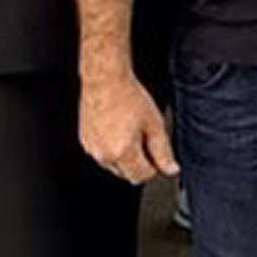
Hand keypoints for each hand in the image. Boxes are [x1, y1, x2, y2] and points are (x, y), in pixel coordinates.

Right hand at [80, 69, 179, 186]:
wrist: (105, 80)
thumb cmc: (129, 97)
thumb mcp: (154, 124)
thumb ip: (163, 151)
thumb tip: (171, 170)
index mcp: (122, 153)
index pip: (142, 176)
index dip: (154, 166)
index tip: (157, 153)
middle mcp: (103, 155)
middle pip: (127, 174)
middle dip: (139, 162)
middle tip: (145, 137)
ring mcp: (91, 149)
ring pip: (114, 165)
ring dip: (124, 157)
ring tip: (130, 130)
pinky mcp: (84, 141)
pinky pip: (102, 154)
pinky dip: (111, 148)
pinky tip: (118, 128)